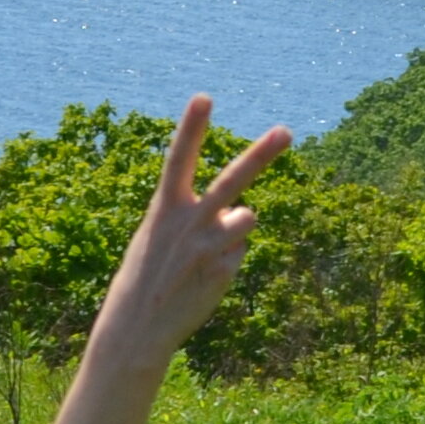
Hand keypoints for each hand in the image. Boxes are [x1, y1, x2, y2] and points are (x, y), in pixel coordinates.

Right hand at [91, 96, 285, 364]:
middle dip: (261, 154)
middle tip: (286, 131)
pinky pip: (240, 250)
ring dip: (237, 226)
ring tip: (208, 249)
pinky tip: (205, 276)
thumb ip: (198, 215)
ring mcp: (209, 248)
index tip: (203, 97)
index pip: (179, 159)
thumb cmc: (148, 273)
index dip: (191, 127)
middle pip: (232, 181)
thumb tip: (245, 212)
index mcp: (165, 208)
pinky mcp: (225, 270)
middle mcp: (189, 224)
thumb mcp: (160, 234)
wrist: (138, 327)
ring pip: (247, 217)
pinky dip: (228, 259)